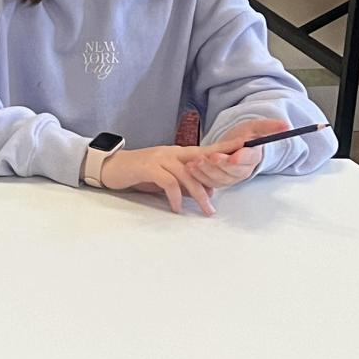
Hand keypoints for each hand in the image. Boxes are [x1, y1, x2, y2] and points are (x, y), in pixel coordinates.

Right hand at [98, 144, 229, 215]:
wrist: (112, 166)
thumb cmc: (140, 173)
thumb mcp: (166, 177)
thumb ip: (184, 182)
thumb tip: (204, 192)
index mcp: (180, 152)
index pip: (208, 150)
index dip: (227, 148)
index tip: (246, 148)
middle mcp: (173, 152)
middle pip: (202, 163)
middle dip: (215, 180)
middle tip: (220, 204)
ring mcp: (161, 158)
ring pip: (188, 175)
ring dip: (198, 195)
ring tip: (205, 210)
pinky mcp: (149, 167)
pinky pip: (168, 182)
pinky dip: (175, 196)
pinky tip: (176, 208)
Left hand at [188, 117, 289, 193]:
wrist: (232, 146)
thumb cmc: (244, 135)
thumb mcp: (255, 127)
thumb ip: (269, 125)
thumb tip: (286, 125)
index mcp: (253, 157)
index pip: (249, 159)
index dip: (241, 159)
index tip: (234, 156)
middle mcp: (243, 170)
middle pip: (232, 171)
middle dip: (220, 165)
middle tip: (210, 158)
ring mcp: (230, 178)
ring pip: (219, 178)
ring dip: (206, 171)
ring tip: (196, 162)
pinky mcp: (219, 182)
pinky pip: (209, 182)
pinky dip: (199, 176)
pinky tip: (191, 168)